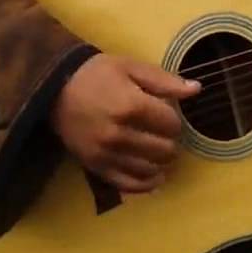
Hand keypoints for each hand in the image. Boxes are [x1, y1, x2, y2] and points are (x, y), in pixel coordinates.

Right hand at [51, 53, 200, 192]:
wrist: (55, 87)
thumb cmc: (97, 73)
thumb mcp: (131, 67)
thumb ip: (164, 80)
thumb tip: (196, 90)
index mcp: (131, 105)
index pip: (171, 125)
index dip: (175, 121)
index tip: (168, 116)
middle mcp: (120, 134)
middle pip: (164, 150)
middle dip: (170, 142)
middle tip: (164, 135)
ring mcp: (106, 153)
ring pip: (149, 169)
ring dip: (161, 163)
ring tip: (159, 153)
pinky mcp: (95, 167)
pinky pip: (127, 185)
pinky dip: (146, 184)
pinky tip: (154, 177)